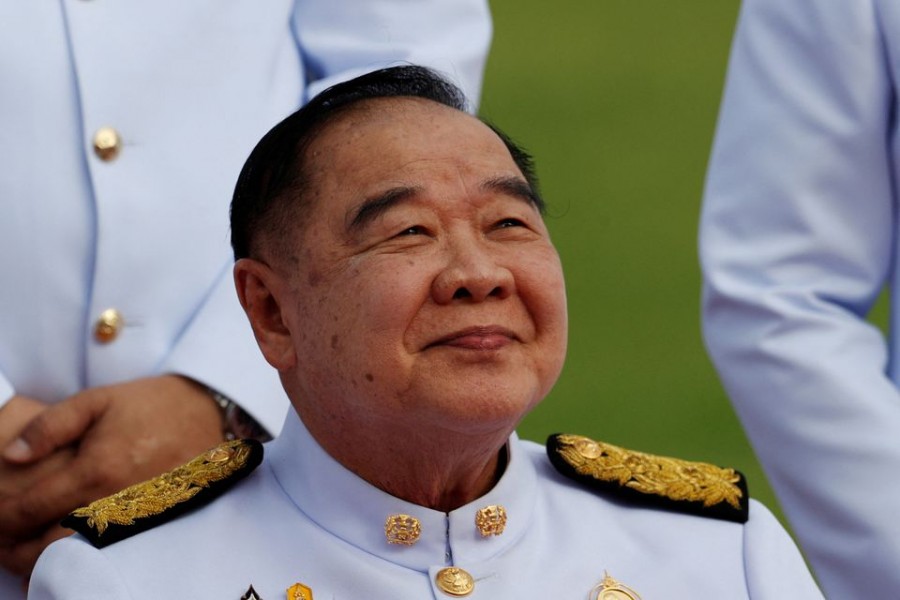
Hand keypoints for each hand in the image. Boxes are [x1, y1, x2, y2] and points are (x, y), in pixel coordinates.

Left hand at [0, 375, 224, 574]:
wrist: (210, 416)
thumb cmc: (152, 405)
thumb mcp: (98, 400)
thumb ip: (51, 425)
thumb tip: (12, 455)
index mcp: (95, 470)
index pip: (29, 508)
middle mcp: (112, 503)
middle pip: (44, 545)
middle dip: (12, 548)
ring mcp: (131, 520)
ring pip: (72, 555)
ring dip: (38, 559)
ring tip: (19, 549)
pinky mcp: (145, 525)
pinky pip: (99, 553)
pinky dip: (72, 557)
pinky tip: (58, 548)